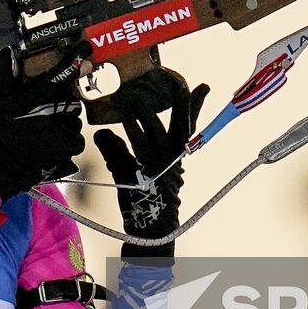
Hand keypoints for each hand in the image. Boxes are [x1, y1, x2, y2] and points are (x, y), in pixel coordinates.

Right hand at [0, 44, 88, 200]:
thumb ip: (4, 74)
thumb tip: (6, 52)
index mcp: (37, 97)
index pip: (60, 75)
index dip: (75, 62)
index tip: (86, 50)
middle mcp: (54, 112)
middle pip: (72, 101)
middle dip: (63, 106)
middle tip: (47, 114)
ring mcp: (63, 132)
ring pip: (74, 122)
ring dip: (65, 125)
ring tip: (46, 133)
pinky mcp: (68, 150)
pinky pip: (75, 141)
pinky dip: (67, 142)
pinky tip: (51, 145)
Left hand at [92, 69, 209, 257]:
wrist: (149, 225)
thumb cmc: (140, 196)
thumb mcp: (126, 167)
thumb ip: (116, 148)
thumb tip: (103, 131)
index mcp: (175, 154)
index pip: (187, 124)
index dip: (195, 106)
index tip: (204, 86)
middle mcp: (172, 157)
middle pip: (180, 125)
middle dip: (183, 104)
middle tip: (183, 83)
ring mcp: (161, 165)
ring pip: (156, 134)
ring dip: (145, 115)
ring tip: (136, 96)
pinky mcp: (148, 173)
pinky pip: (140, 149)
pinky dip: (133, 134)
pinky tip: (123, 121)